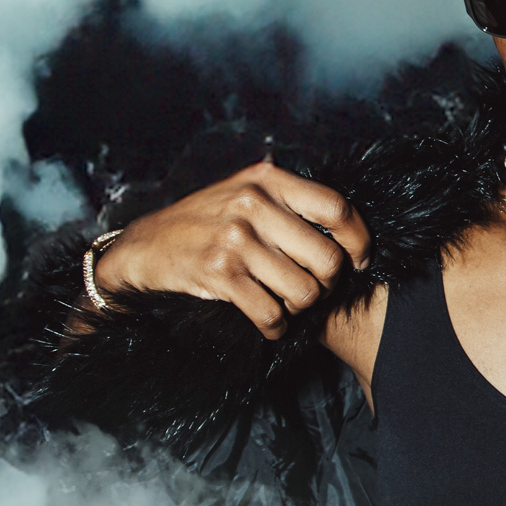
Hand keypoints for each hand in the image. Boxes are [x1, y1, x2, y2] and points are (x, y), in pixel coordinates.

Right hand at [91, 159, 372, 337]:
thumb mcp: (245, 192)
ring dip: (299, 307)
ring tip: (284, 303)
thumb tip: (348, 229)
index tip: (358, 260)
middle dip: (325, 284)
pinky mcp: (219, 273)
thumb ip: (289, 202)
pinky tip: (267, 321)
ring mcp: (235, 239)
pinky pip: (271, 313)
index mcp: (267, 179)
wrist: (147, 246)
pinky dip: (275, 326)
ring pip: (303, 292)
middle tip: (311, 289)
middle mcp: (253, 204)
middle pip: (327, 258)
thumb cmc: (205, 222)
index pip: (337, 208)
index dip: (357, 240)